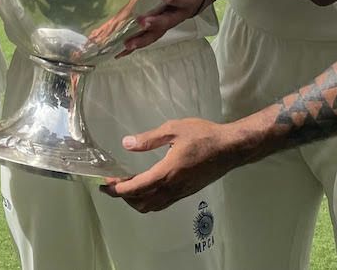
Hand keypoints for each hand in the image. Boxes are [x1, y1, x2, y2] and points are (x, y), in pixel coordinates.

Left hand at [100, 118, 241, 212]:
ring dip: (136, 201)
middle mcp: (173, 188)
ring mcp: (181, 192)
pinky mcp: (187, 192)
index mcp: (167, 172)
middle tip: (112, 185)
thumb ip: (149, 139)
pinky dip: (149, 200)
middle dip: (124, 197)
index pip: (137, 188)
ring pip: (153, 206)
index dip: (119, 189)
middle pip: (142, 202)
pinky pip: (164, 203)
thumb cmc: (203, 135)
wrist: (230, 148)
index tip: (105, 185)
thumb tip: (126, 143)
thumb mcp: (174, 129)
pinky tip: (146, 187)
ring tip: (126, 187)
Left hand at [118, 0, 206, 55]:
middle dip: (154, 23)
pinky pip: (147, 38)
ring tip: (126, 45)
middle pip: (167, 21)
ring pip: (155, 34)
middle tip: (141, 21)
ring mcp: (167, 22)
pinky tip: (119, 52)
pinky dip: (134, 46)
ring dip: (141, 40)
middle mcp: (178, 13)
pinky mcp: (158, 27)